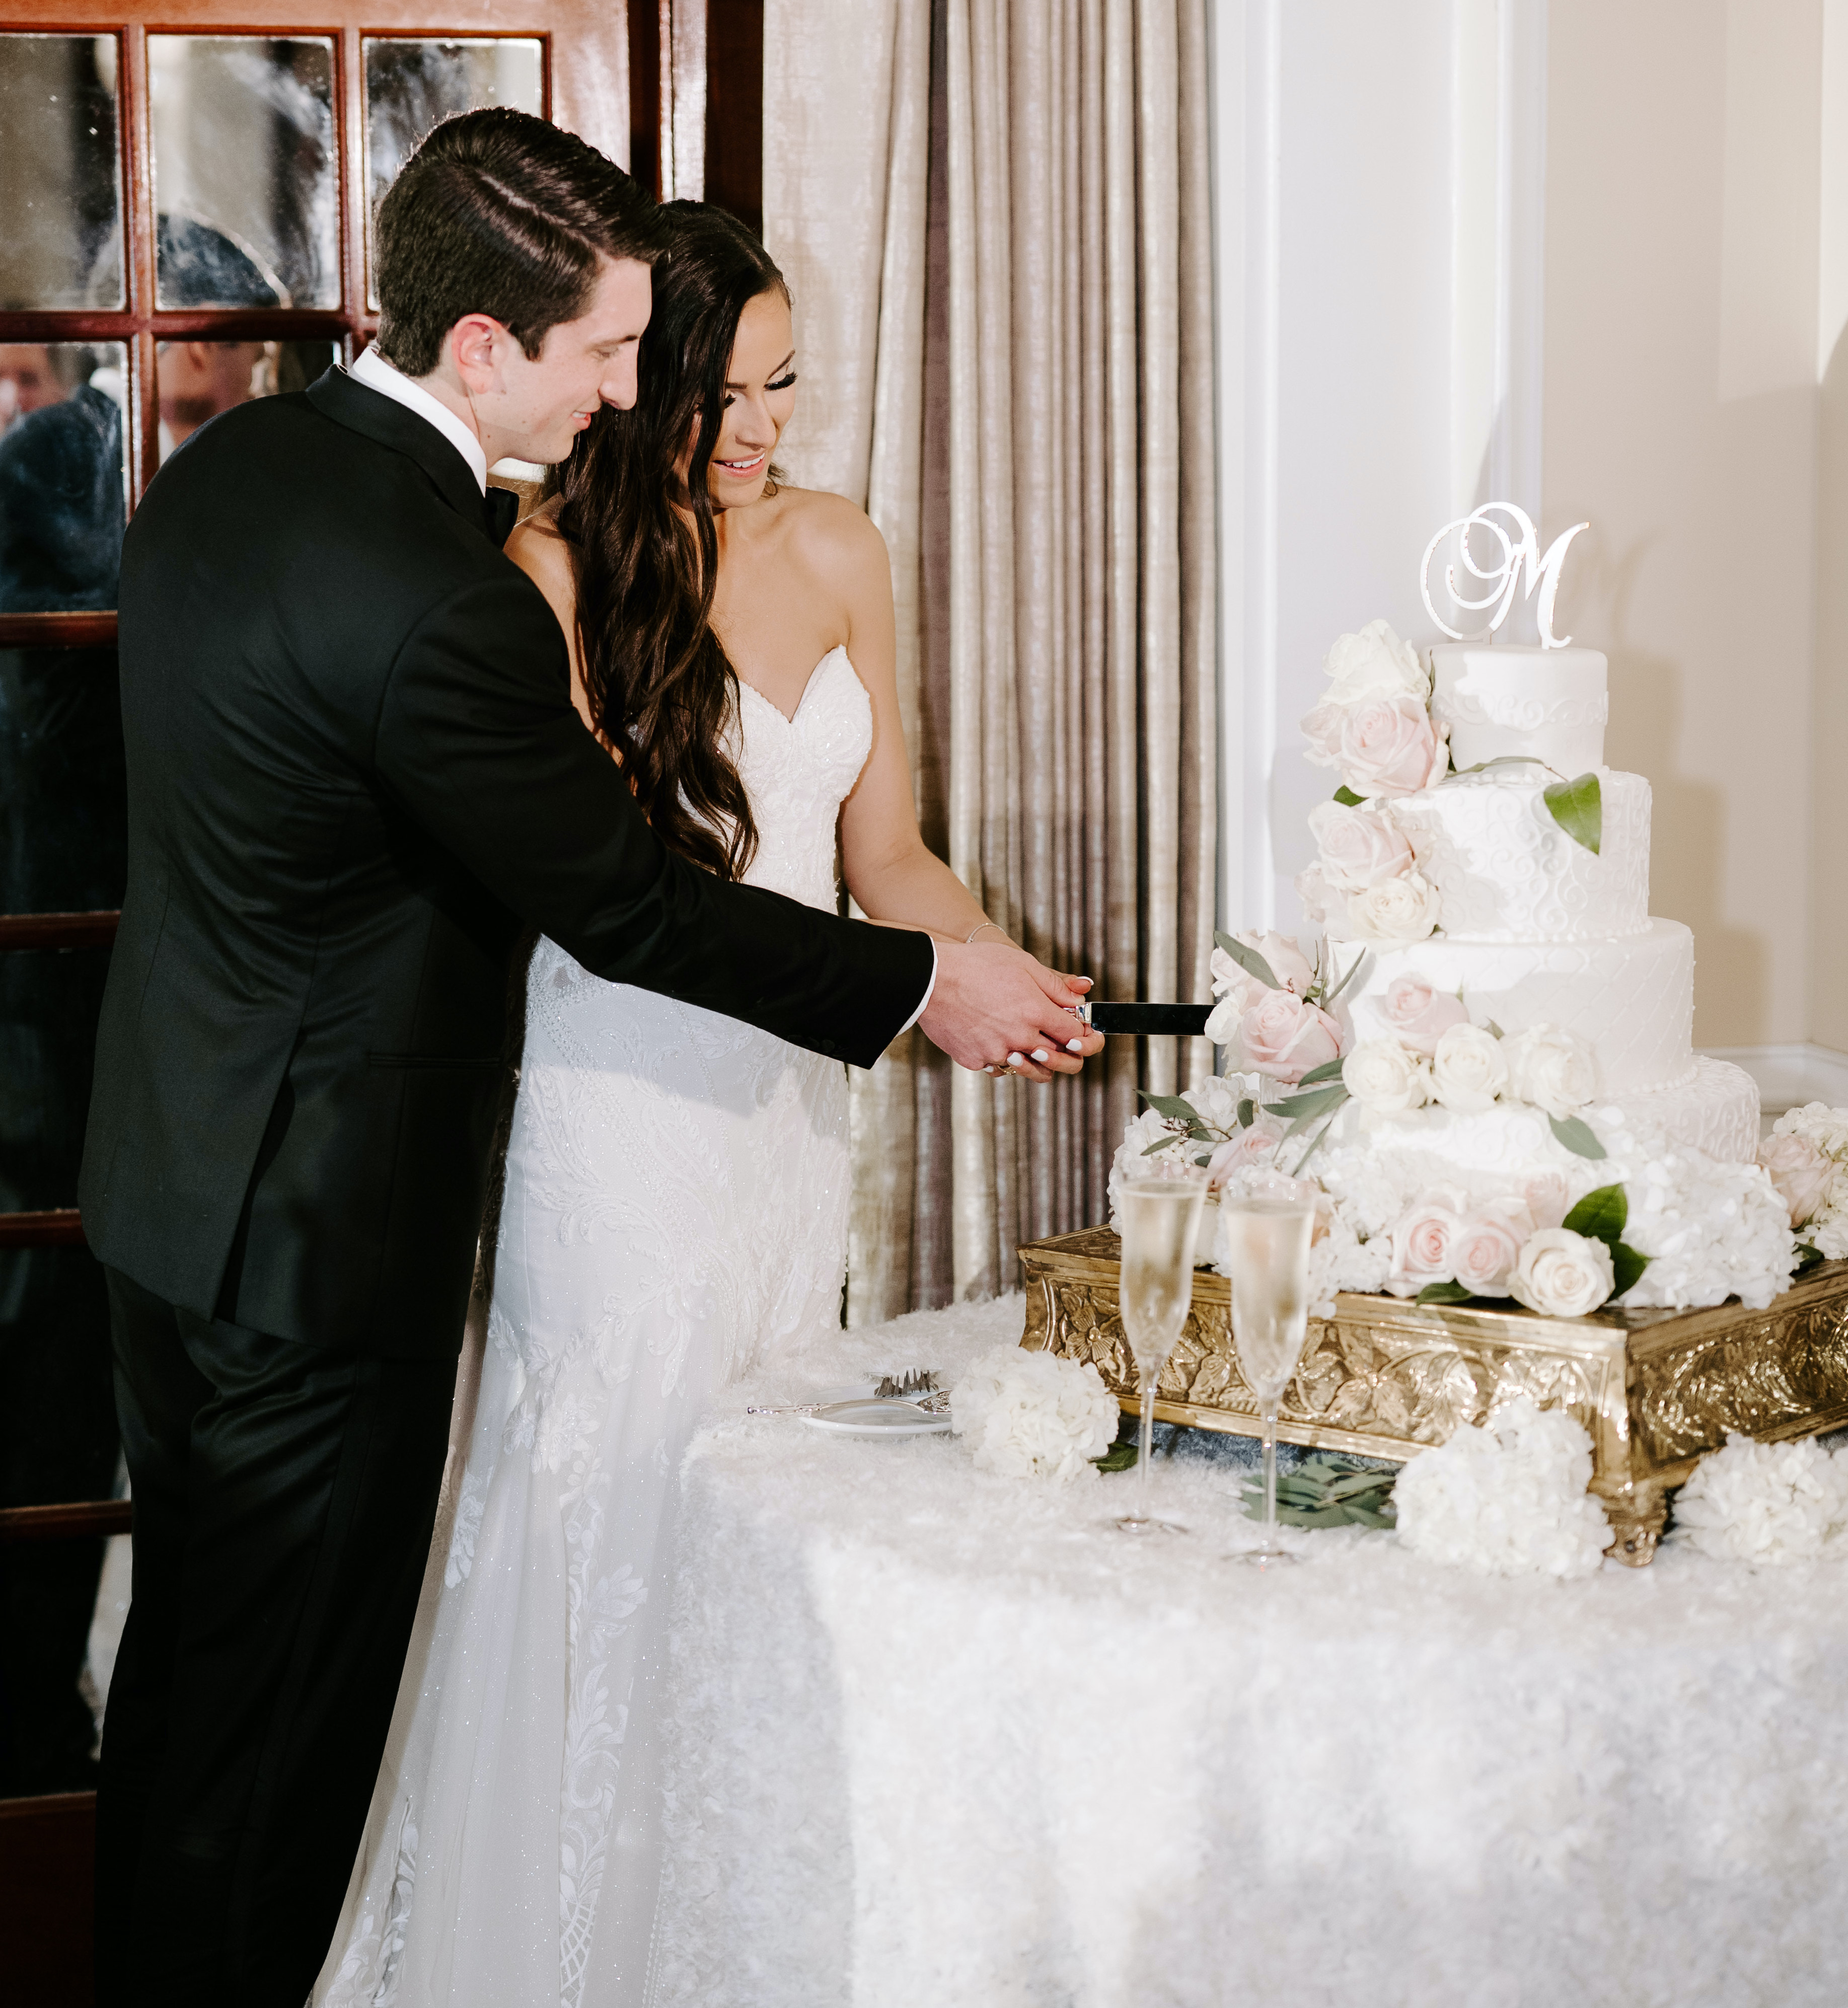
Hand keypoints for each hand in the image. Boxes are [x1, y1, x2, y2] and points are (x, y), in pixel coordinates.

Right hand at [917, 940, 1104, 1082]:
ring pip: (1031, 1070)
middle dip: (1068, 1054)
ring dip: (1037, 1060)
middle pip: (1061, 1060)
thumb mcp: (1023, 964)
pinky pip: (998, 1067)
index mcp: (1036, 1011)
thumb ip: (1055, 986)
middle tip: (1064, 1045)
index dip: (1083, 1034)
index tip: (1079, 1030)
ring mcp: (997, 1052)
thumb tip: (1080, 999)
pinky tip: (995, 1038)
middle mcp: (1020, 1037)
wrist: (930, 979)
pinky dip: (1001, 1056)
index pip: (1076, 1036)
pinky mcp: (975, 1061)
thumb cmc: (976, 966)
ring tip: (1031, 1045)